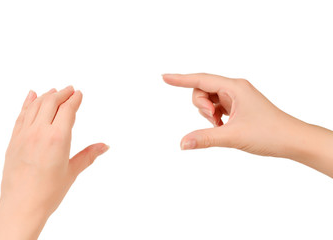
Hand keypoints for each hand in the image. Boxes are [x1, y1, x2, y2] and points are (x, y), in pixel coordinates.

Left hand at [0, 86, 108, 239]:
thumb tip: (105, 146)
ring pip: (35, 106)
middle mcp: (40, 132)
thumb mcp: (72, 171)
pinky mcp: (14, 140)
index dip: (75, 99)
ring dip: (46, 96)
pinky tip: (31, 96)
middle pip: (51, 102)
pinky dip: (27, 103)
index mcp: (58, 138)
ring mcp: (24, 134)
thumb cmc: (48, 192)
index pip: (67, 110)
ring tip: (54, 91)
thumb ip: (89, 155)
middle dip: (62, 93)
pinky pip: (21, 115)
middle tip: (70, 89)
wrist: (21, 206)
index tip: (79, 94)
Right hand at [163, 73, 301, 155]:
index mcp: (234, 87)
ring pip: (209, 99)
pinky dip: (215, 117)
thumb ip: (205, 138)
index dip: (180, 79)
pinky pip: (217, 107)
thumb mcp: (233, 136)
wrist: (292, 140)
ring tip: (221, 126)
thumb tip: (182, 143)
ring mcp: (237, 98)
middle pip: (203, 90)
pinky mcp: (238, 107)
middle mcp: (235, 89)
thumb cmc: (269, 133)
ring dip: (208, 113)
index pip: (200, 79)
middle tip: (213, 120)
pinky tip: (223, 127)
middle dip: (201, 106)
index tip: (164, 77)